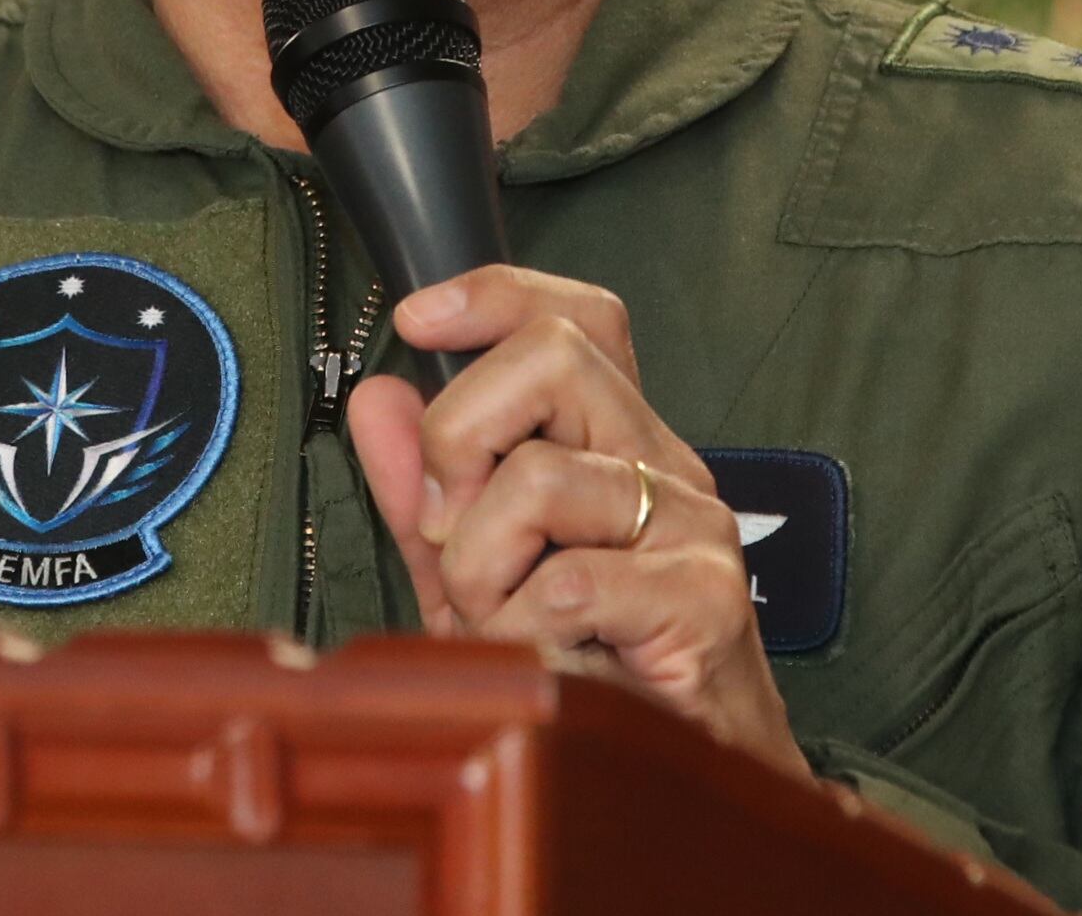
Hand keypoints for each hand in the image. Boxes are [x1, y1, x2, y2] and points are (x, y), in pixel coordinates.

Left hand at [343, 264, 805, 777]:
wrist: (684, 785)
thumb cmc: (588, 672)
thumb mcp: (479, 574)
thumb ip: (424, 492)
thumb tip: (378, 399)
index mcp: (618, 443)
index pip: (576, 319)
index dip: (494, 296)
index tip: (416, 320)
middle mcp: (664, 462)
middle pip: (552, 357)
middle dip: (459, 436)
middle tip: (450, 532)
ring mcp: (691, 525)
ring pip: (538, 479)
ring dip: (484, 568)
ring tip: (507, 622)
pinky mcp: (703, 597)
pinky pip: (567, 583)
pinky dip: (525, 630)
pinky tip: (549, 658)